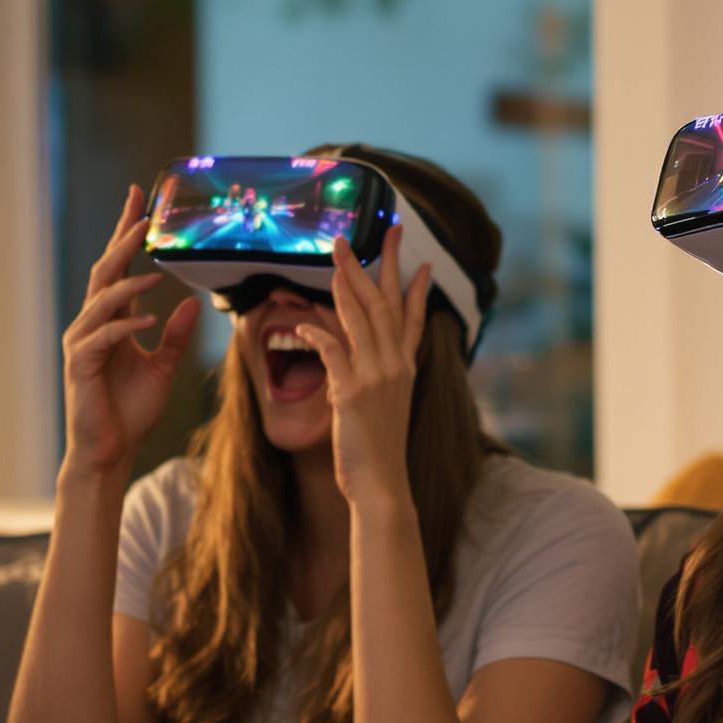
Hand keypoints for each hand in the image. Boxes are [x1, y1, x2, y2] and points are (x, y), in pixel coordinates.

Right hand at [62, 186, 199, 478]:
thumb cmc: (130, 411)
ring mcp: (83, 342)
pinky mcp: (81, 364)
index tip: (139, 200)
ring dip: (129, 282)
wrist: (110, 450)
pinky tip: (150, 318)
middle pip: (106, 271)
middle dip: (123, 239)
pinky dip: (127, 325)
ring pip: (102, 299)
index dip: (126, 234)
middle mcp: (92, 324)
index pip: (118, 268)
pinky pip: (104, 336)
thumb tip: (192, 304)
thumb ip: (174, 337)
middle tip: (142, 212)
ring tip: (155, 268)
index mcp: (110, 321)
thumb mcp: (162, 368)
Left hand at [299, 231, 433, 513]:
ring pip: (362, 318)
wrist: (382, 485)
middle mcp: (395, 367)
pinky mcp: (351, 393)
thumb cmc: (379, 452)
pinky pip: (333, 351)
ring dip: (347, 283)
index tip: (418, 261)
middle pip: (386, 305)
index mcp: (404, 370)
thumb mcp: (384, 408)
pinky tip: (304, 321)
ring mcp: (375, 378)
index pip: (413, 319)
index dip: (415, 288)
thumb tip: (348, 367)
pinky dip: (319, 333)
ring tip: (337, 255)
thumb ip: (372, 380)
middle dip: (377, 266)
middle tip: (367, 237)